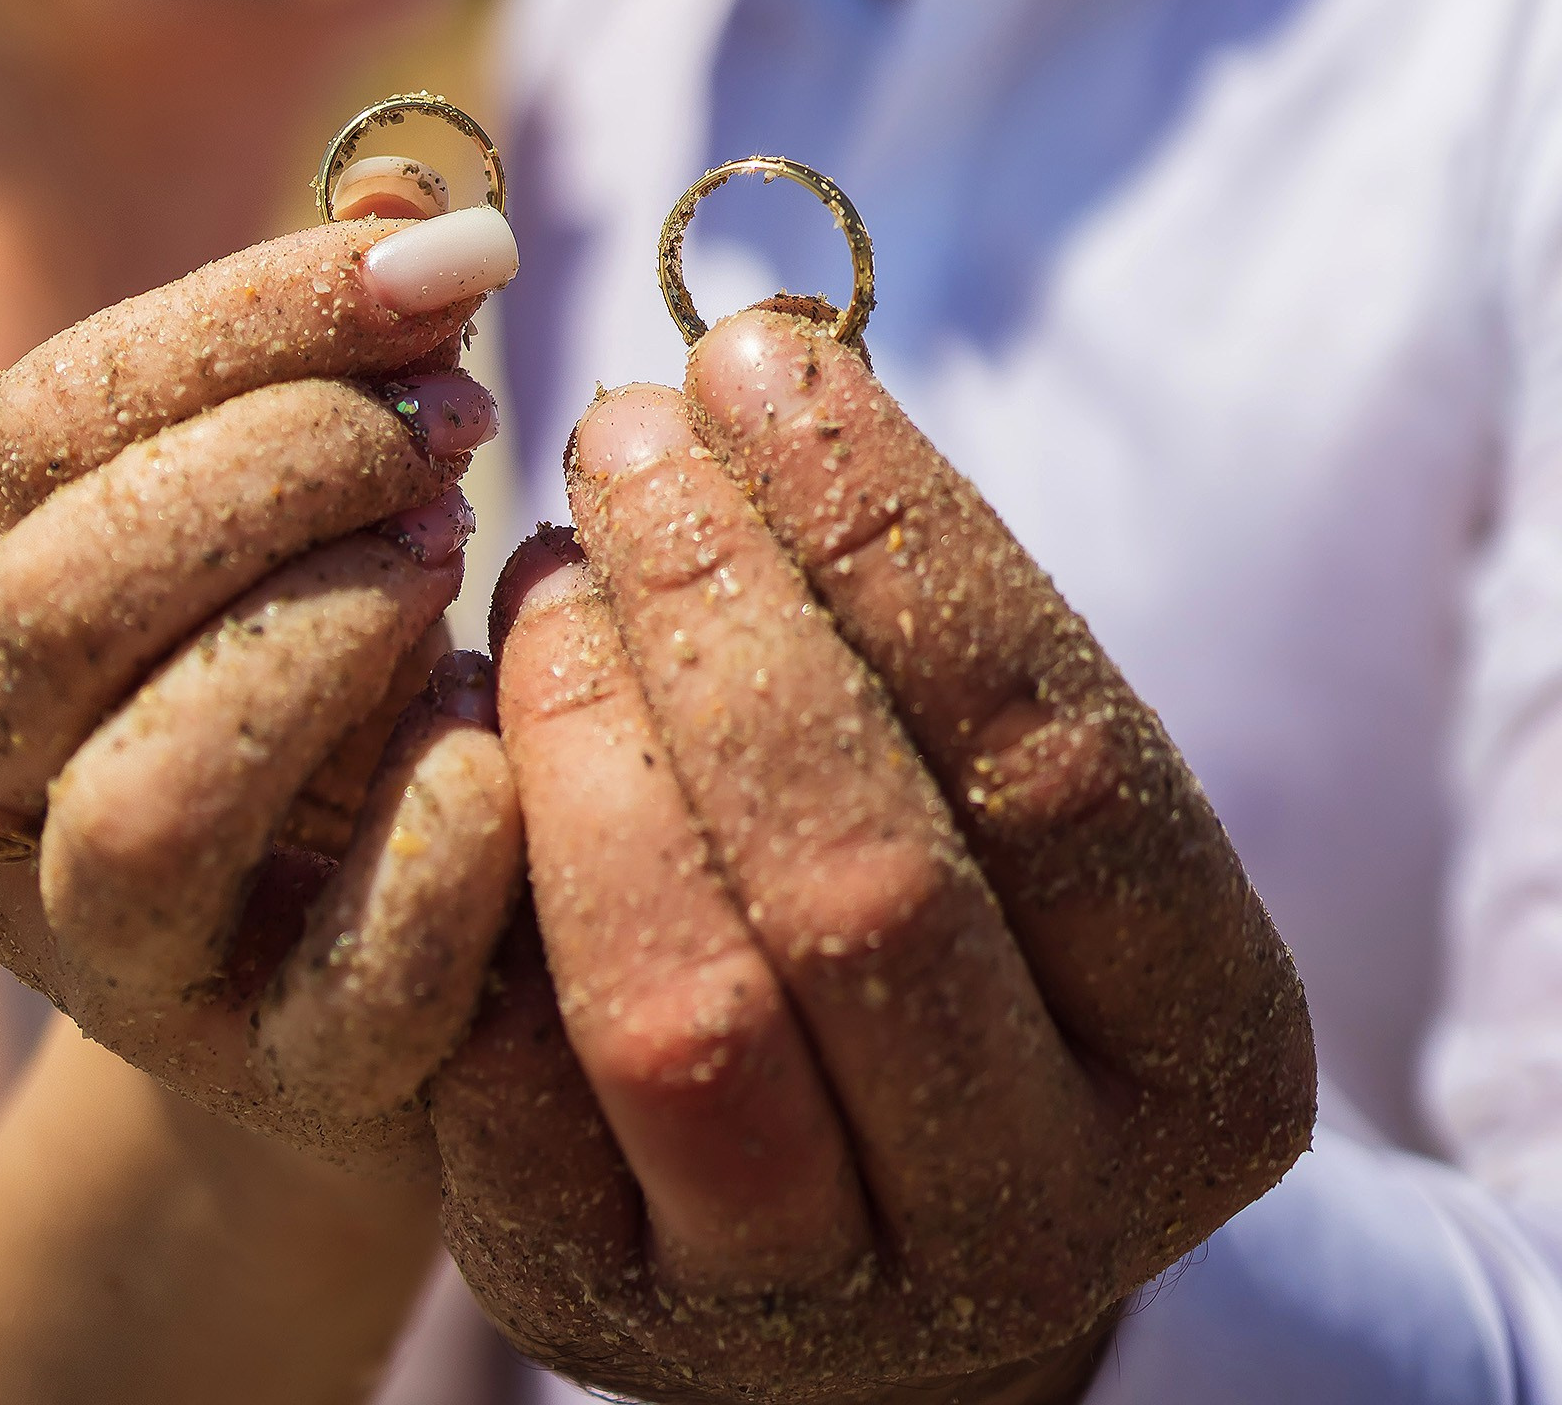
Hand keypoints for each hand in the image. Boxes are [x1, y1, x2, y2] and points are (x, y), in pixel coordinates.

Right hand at [0, 211, 524, 1170]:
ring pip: (146, 799)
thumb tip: (414, 190)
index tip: (452, 252)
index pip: (38, 425)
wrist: (352, 1003)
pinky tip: (510, 740)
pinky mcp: (271, 1081)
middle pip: (57, 596)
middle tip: (456, 413)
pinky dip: (437, 840)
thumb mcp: (312, 502)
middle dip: (278, 460)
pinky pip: (337, 983)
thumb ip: (343, 347)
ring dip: (325, 635)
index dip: (247, 313)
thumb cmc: (326, 687)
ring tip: (457, 551)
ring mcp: (110, 960)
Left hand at [432, 305, 1314, 1402]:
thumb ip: (924, 616)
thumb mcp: (1006, 790)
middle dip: (724, 613)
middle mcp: (1035, 1220)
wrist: (866, 1216)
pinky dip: (478, 871)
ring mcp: (813, 1305)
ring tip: (545, 569)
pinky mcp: (600, 1309)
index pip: (1058, 763)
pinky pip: (508, 1081)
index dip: (895, 537)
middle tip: (621, 434)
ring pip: (679, 1005)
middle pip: (865, 885)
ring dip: (590, 735)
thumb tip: (755, 357)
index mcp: (1201, 1061)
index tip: (759, 356)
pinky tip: (462, 718)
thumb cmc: (958, 915)